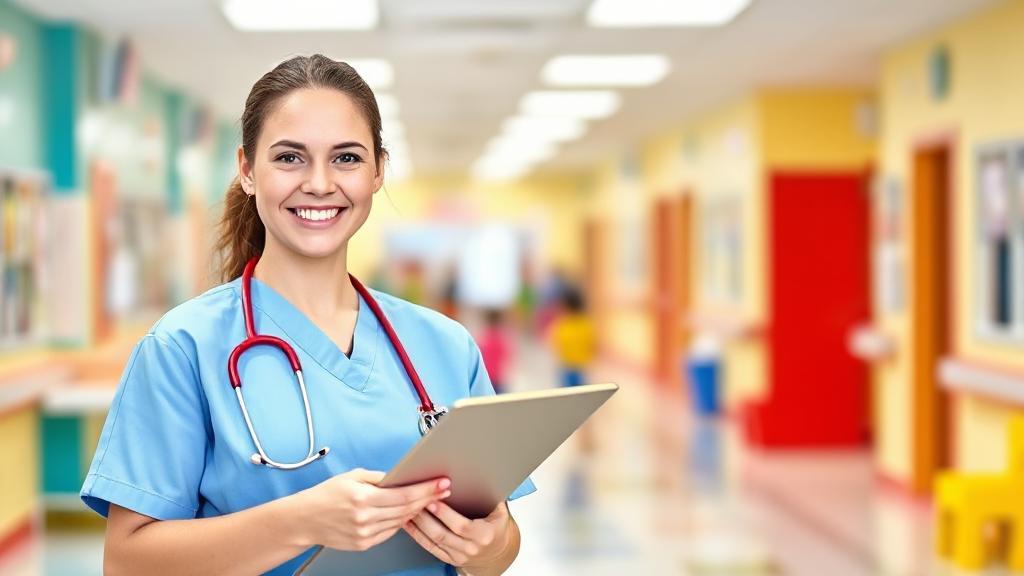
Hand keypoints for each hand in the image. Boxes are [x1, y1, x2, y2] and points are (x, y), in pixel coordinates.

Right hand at [293, 468, 450, 551]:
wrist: (304, 520)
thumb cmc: (326, 495)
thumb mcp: (352, 477)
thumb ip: (379, 477)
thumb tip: (402, 477)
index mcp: (363, 498)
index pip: (405, 495)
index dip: (426, 489)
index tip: (441, 483)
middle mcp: (365, 518)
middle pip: (407, 509)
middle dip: (428, 498)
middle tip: (443, 490)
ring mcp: (365, 534)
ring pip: (401, 522)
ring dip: (417, 511)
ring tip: (428, 499)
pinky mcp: (364, 544)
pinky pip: (390, 531)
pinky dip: (400, 521)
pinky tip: (407, 513)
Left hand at [402, 501, 512, 570]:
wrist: (497, 551)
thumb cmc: (497, 527)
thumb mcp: (500, 512)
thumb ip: (491, 496)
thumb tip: (482, 474)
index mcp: (484, 535)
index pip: (461, 525)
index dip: (445, 514)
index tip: (433, 500)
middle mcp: (471, 548)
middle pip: (442, 534)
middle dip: (426, 517)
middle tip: (415, 501)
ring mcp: (459, 556)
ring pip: (434, 540)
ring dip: (418, 525)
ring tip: (408, 509)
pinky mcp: (449, 559)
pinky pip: (430, 548)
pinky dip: (417, 536)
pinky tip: (409, 524)